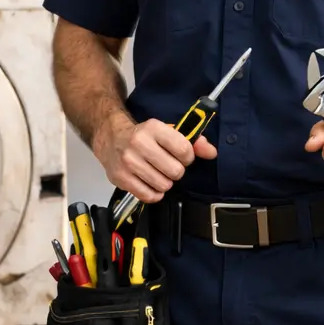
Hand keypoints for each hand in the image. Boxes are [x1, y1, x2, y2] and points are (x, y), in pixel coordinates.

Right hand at [95, 115, 216, 204]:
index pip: (184, 149)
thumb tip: (211, 152)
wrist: (111, 138)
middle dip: (176, 171)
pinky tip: (150, 183)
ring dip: (165, 183)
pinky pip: (148, 196)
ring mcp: (128, 162)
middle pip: (175, 171)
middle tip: (168, 166)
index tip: (182, 156)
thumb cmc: (145, 136)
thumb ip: (193, 141)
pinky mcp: (121, 178)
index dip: (188, 157)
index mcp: (154, 128)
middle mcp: (139, 143)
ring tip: (158, 174)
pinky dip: (154, 193)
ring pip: (163, 185)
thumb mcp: (168, 132)